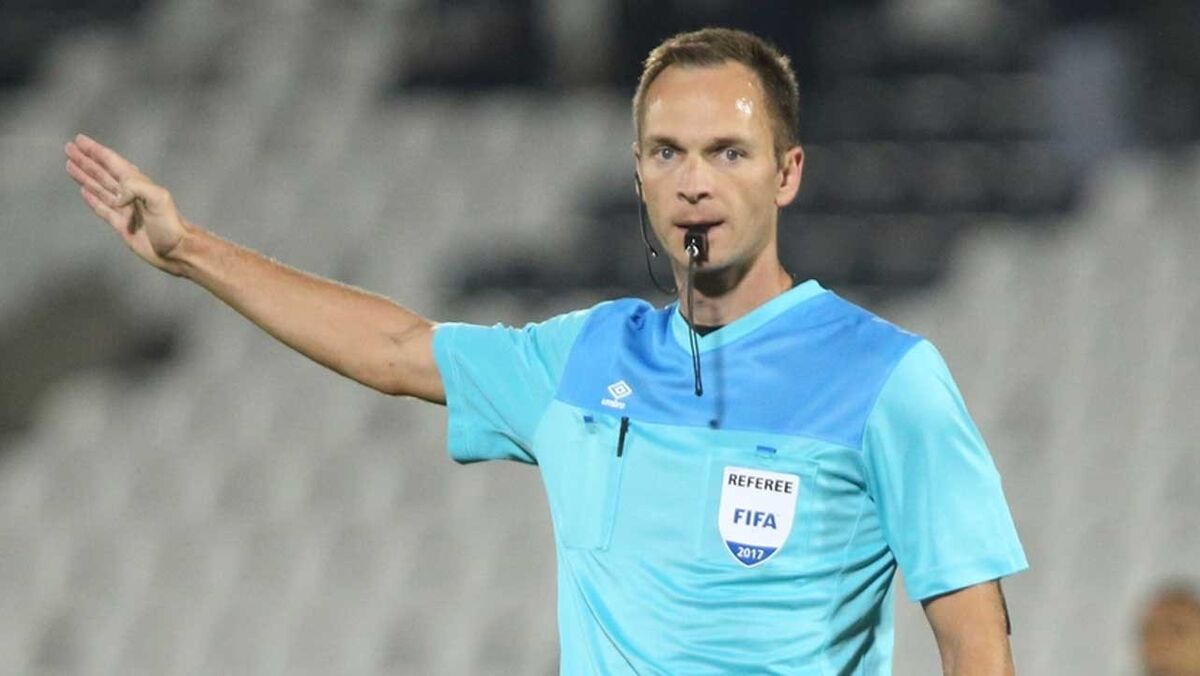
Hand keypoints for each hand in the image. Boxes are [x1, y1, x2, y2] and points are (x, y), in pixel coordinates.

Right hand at [65, 133, 189, 274]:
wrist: (176, 251)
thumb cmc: (170, 225)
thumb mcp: (158, 199)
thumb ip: (136, 188)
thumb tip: (116, 196)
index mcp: (138, 184)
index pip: (112, 162)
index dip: (96, 151)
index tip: (79, 140)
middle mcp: (129, 194)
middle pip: (102, 172)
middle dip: (86, 160)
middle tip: (68, 148)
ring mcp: (124, 209)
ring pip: (99, 188)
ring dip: (85, 176)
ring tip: (69, 165)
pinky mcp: (121, 225)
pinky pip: (102, 208)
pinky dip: (92, 199)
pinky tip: (83, 191)